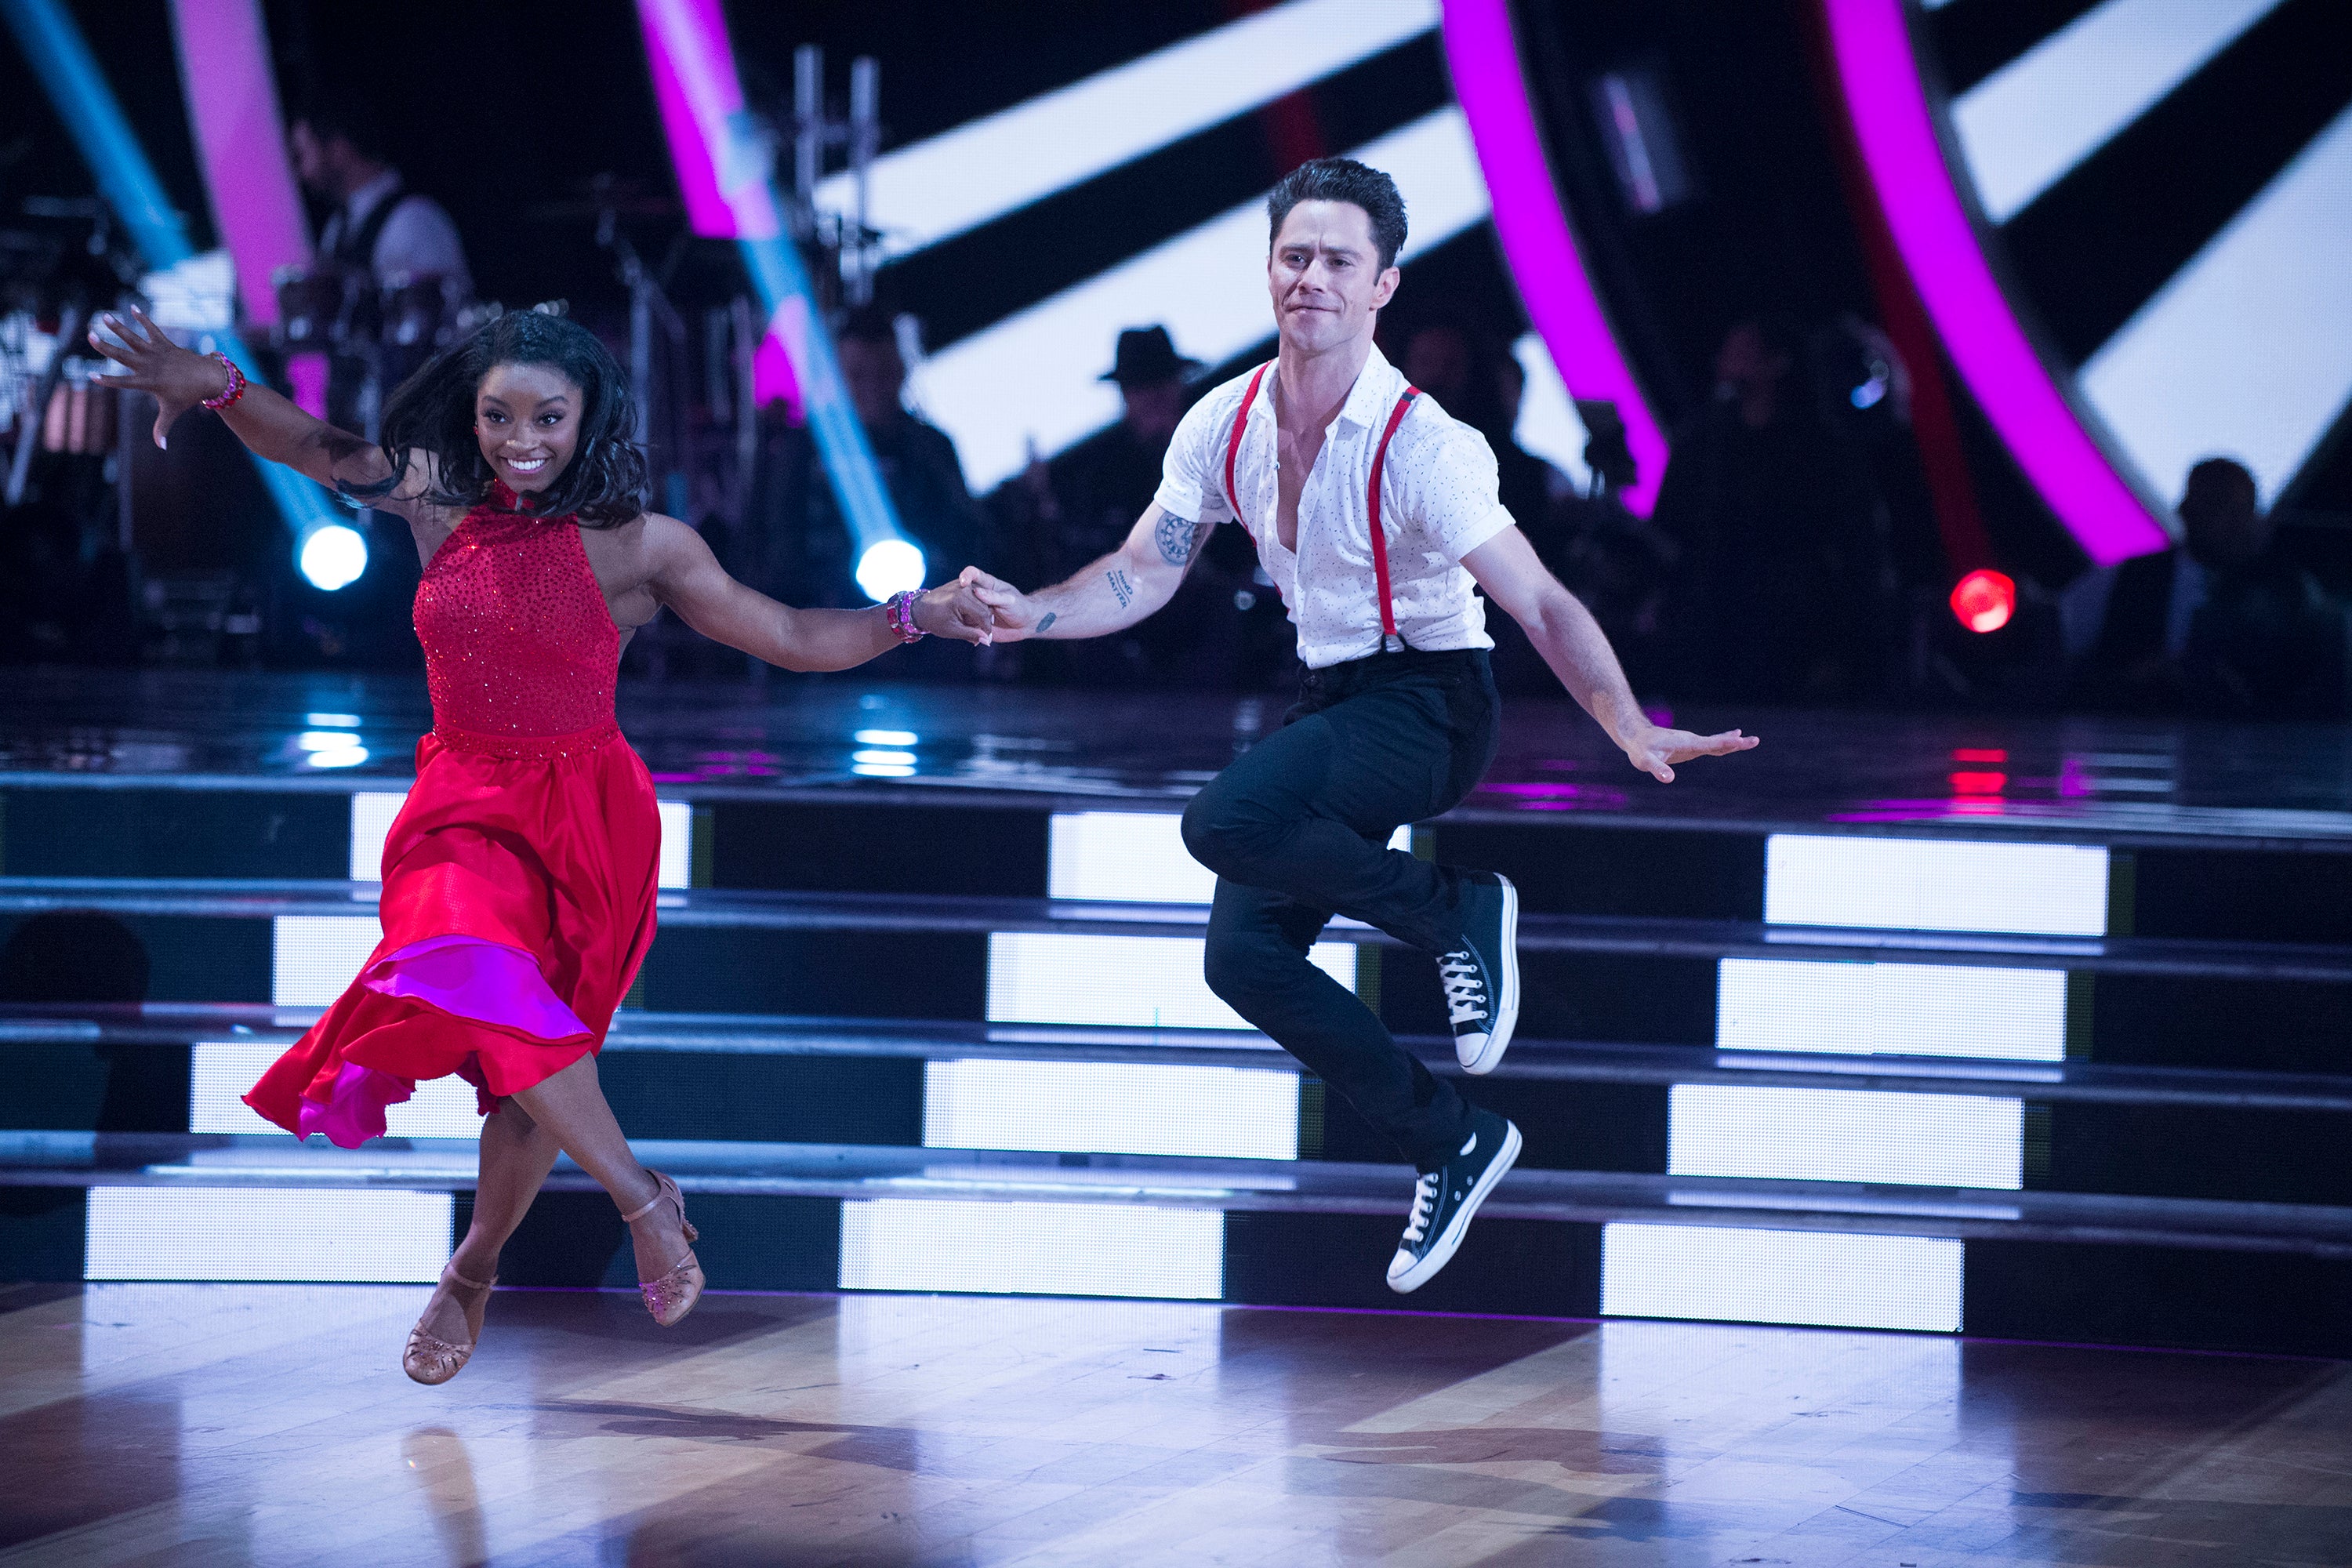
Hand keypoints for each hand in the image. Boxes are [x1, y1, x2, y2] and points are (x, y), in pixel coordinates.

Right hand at [84, 305, 227, 449]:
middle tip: (90, 336)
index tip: (92, 376)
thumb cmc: (188, 396)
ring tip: (104, 316)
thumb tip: (162, 448)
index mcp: (148, 383)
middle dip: (106, 347)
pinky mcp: (165, 344)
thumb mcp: (172, 411)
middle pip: (124, 356)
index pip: (124, 383)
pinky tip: (132, 307)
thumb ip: (163, 428)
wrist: (209, 379)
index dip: (108, 380)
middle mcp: (150, 366)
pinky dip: (143, 319)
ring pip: (134, 338)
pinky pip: (152, 329)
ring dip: (119, 327)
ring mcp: (157, 353)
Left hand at [912, 580, 996, 644]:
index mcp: (960, 598)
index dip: (987, 629)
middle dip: (983, 623)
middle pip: (985, 608)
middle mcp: (964, 588)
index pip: (983, 614)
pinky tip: (969, 617)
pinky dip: (976, 608)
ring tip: (970, 626)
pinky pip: (977, 597)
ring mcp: (964, 584)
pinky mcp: (963, 584)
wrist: (921, 608)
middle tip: (977, 634)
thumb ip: (971, 634)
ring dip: (980, 616)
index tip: (986, 639)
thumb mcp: (952, 630)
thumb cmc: (933, 620)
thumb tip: (987, 641)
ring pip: (983, 603)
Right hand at [956, 566, 1043, 641]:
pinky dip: (968, 632)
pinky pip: (967, 626)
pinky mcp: (975, 623)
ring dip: (963, 619)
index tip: (963, 582)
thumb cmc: (1020, 607)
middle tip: (967, 610)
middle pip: (963, 594)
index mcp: (986, 584)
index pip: (973, 574)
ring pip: (963, 611)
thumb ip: (994, 596)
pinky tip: (973, 638)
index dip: (966, 575)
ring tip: (973, 626)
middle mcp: (978, 596)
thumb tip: (977, 592)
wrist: (1025, 625)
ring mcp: (975, 609)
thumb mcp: (1009, 601)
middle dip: (961, 601)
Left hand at [1619, 723, 1757, 783]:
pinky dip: (1723, 743)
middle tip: (1755, 740)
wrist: (1635, 735)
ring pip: (1716, 742)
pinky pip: (1711, 744)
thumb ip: (1658, 769)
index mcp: (1686, 743)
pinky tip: (1732, 738)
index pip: (1711, 744)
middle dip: (1736, 742)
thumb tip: (1669, 779)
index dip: (1726, 742)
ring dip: (1733, 742)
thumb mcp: (1646, 761)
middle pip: (1718, 742)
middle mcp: (1692, 741)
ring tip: (1750, 740)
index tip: (1742, 739)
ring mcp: (1692, 743)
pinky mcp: (1689, 746)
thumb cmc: (1640, 748)